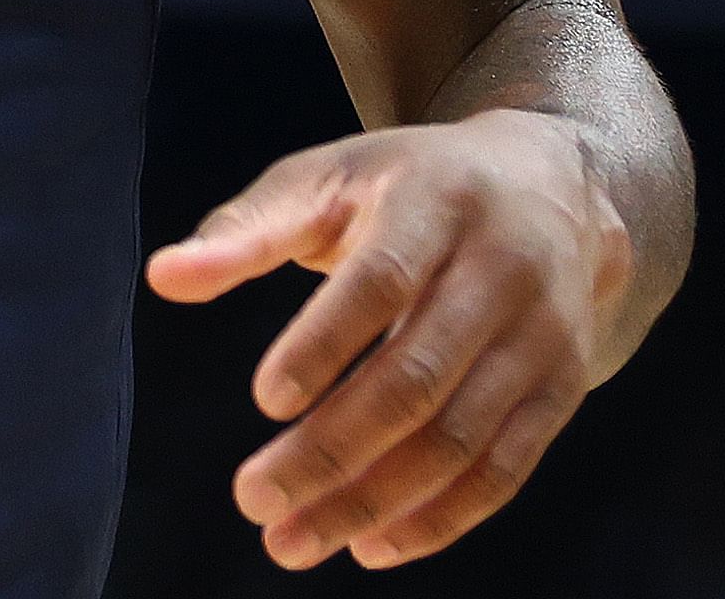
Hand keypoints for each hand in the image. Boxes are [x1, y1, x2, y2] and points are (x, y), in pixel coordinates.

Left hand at [144, 110, 634, 571]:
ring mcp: (541, 336)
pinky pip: (506, 470)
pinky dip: (440, 519)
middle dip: (333, 449)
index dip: (324, 343)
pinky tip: (371, 545)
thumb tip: (161, 278)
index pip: (381, 281)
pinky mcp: (563, 388)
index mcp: (435, 204)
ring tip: (295, 540)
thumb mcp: (328, 179)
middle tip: (255, 499)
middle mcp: (501, 271)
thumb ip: (246, 231)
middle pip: (418, 377)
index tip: (265, 401)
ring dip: (375, 501)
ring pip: (461, 438)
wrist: (555, 188)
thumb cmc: (407, 187)